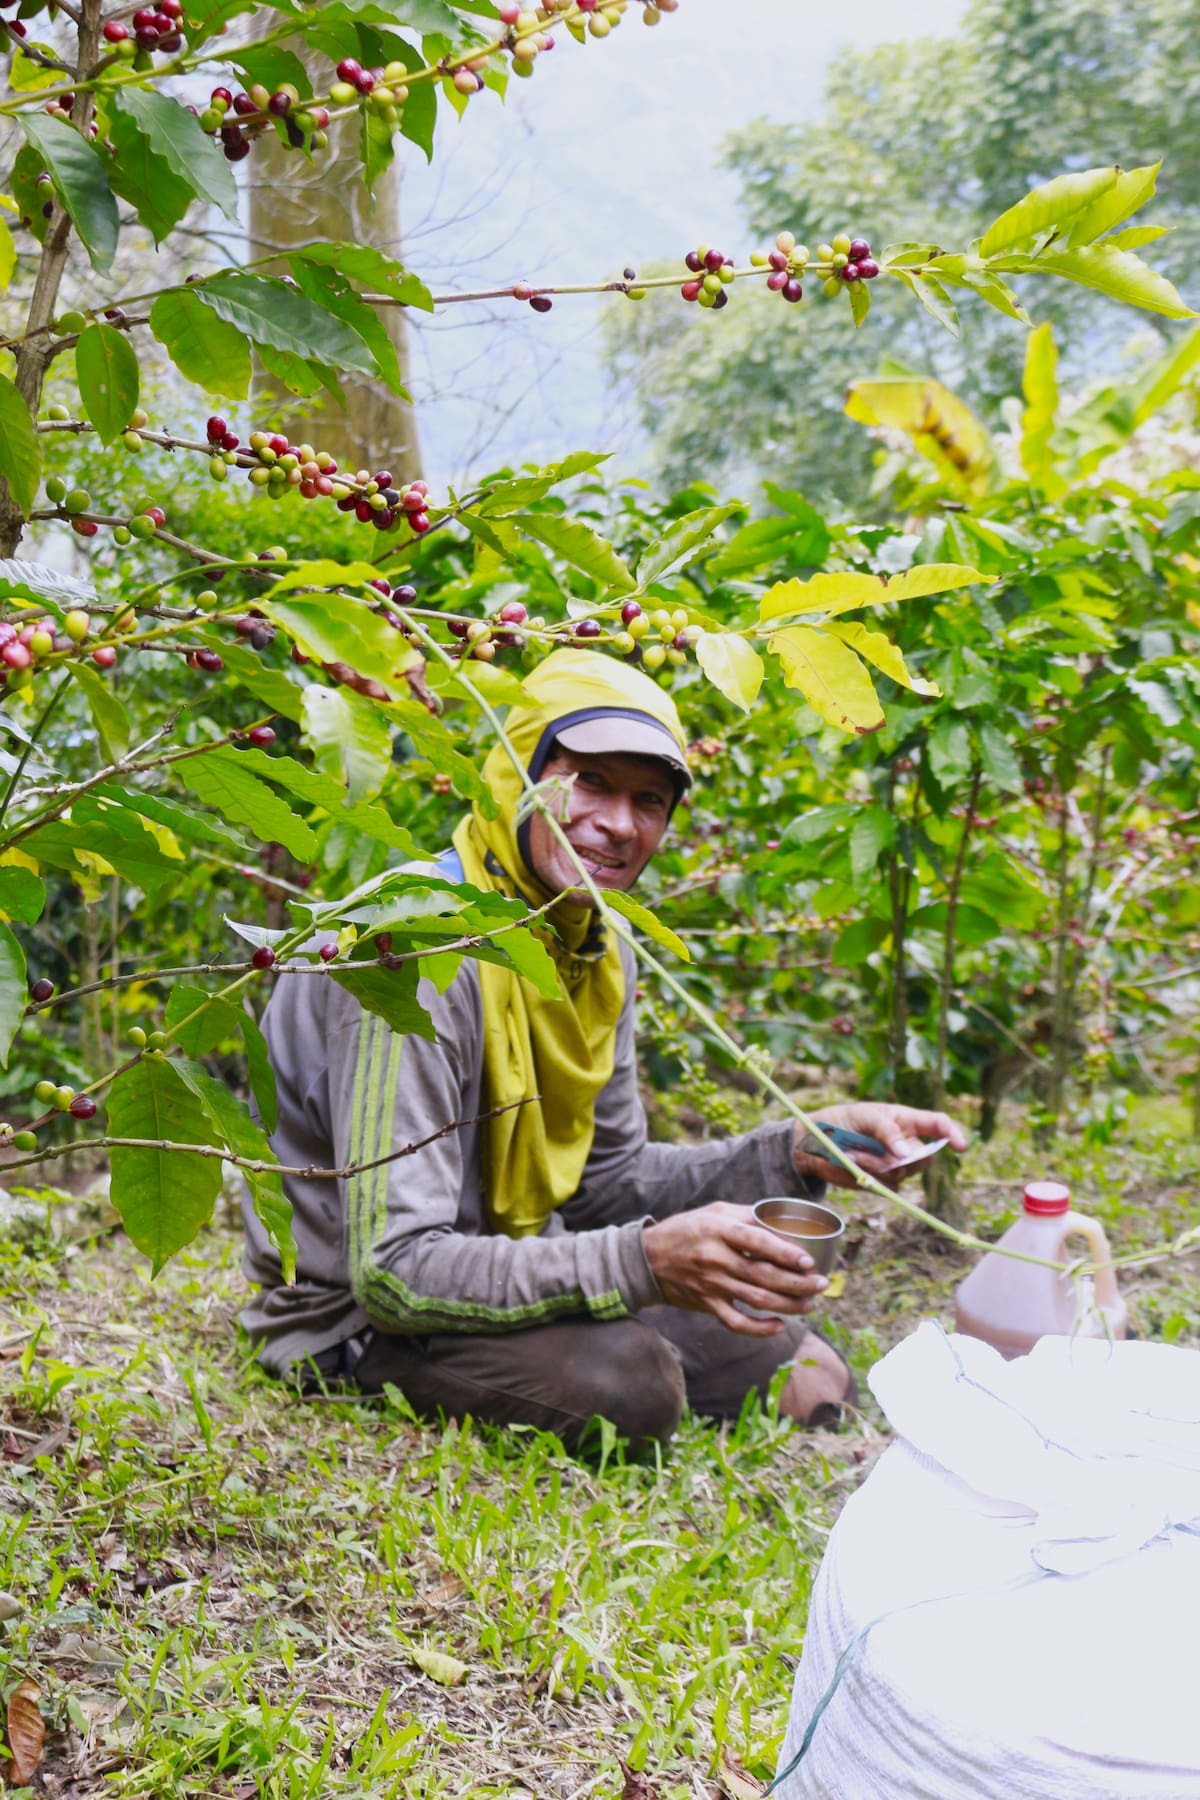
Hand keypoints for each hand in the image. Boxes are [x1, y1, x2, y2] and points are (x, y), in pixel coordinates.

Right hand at [642, 1201, 828, 1338]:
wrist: (648, 1258)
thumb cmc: (688, 1229)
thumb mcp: (715, 1212)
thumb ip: (748, 1216)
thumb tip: (784, 1220)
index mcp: (719, 1230)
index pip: (757, 1242)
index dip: (785, 1252)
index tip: (808, 1261)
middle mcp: (716, 1258)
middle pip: (763, 1275)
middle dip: (796, 1283)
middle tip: (820, 1284)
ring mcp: (711, 1284)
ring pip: (755, 1300)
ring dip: (787, 1305)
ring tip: (809, 1304)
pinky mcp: (707, 1304)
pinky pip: (736, 1322)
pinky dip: (759, 1328)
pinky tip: (779, 1326)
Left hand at [792, 1102, 966, 1190]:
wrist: (817, 1144)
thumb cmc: (843, 1121)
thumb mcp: (864, 1116)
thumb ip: (887, 1130)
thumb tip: (905, 1154)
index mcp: (907, 1120)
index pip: (938, 1125)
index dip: (953, 1134)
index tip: (960, 1146)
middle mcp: (907, 1143)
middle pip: (925, 1156)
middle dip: (903, 1156)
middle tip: (873, 1148)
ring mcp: (897, 1165)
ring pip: (904, 1172)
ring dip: (879, 1165)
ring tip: (854, 1154)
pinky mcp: (884, 1182)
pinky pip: (889, 1186)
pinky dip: (871, 1177)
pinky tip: (853, 1165)